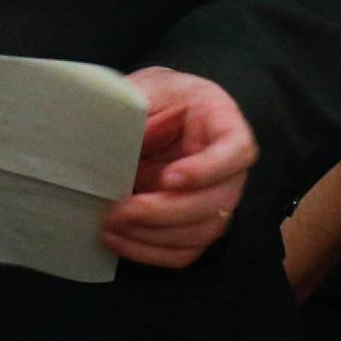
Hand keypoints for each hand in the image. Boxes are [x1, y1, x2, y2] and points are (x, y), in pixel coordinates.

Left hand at [101, 67, 258, 269]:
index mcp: (222, 121)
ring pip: (204, 231)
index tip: (168, 177)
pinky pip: (185, 251)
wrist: (148, 119)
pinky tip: (117, 238)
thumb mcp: (144, 89)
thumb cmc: (152, 100)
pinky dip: (150, 251)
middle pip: (220, 200)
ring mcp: (217, 198)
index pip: (237, 150)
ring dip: (154, 235)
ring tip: (108, 224)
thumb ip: (133, 105)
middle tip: (118, 209)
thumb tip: (103, 131)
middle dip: (166, 211)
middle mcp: (230, 165)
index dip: (209, 169)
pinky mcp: (197, 224)